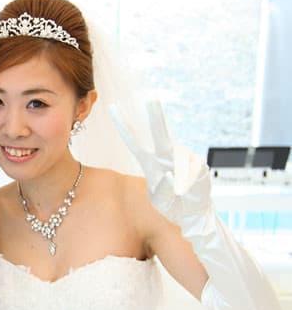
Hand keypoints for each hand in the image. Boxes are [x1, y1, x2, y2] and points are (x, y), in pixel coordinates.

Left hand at [108, 100, 210, 220]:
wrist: (192, 211)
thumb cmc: (171, 203)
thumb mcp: (159, 200)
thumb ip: (161, 190)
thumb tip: (170, 175)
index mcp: (149, 161)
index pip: (133, 141)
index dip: (123, 125)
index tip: (112, 107)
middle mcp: (165, 155)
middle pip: (160, 133)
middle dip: (156, 116)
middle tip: (152, 98)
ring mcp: (183, 157)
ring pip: (180, 158)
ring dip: (180, 176)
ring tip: (179, 193)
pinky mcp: (198, 163)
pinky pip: (192, 170)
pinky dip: (188, 182)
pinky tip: (185, 190)